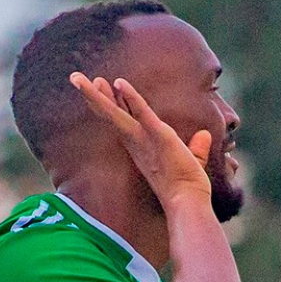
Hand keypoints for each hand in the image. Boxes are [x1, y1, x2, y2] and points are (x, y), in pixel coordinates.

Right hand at [70, 72, 210, 208]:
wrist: (187, 202)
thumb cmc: (187, 186)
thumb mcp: (192, 160)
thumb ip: (196, 147)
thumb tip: (204, 136)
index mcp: (140, 146)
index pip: (121, 120)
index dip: (110, 103)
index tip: (99, 86)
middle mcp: (136, 142)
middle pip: (111, 115)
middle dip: (93, 96)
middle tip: (76, 78)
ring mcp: (144, 139)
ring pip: (115, 114)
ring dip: (97, 95)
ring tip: (78, 79)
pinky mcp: (159, 136)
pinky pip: (142, 113)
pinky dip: (131, 98)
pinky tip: (119, 82)